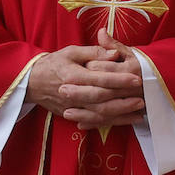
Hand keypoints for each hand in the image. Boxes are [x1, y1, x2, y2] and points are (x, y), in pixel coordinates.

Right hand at [27, 32, 144, 127]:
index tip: (137, 79)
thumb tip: (114, 54)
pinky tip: (128, 120)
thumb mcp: (71, 51)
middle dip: (123, 100)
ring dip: (120, 113)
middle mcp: (72, 94)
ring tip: (139, 110)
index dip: (119, 80)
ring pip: (98, 114)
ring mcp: (71, 107)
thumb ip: (94, 52)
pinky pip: (94, 121)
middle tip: (142, 97)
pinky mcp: (71, 114)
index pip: (99, 79)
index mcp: (73, 75)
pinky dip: (112, 122)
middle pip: (101, 100)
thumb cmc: (54, 63)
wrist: (31, 81)